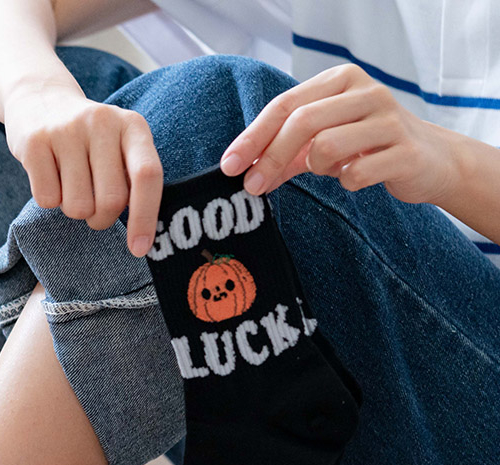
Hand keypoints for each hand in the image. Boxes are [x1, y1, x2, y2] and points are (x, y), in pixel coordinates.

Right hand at [4, 80, 162, 255]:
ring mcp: (66, 129)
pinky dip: (48, 199)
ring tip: (70, 185)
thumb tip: (142, 238)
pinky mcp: (35, 142)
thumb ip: (133, 179)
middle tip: (92, 205)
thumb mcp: (119, 146)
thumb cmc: (88, 140)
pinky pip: (47, 199)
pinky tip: (49, 176)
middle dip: (101, 218)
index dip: (145, 217)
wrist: (40, 97)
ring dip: (74, 209)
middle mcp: (102, 122)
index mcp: (132, 126)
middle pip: (110, 201)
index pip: (147, 175)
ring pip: (78, 206)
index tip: (139, 249)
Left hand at [219, 63, 460, 205]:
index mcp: (342, 81)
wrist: (431, 160)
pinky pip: (356, 175)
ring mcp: (388, 119)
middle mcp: (366, 92)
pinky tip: (359, 176)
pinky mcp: (404, 151)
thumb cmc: (368, 147)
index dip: (252, 137)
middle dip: (270, 158)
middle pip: (301, 122)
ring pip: (326, 147)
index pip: (285, 104)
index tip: (229, 165)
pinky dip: (348, 182)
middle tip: (252, 187)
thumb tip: (246, 171)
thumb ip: (288, 152)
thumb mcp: (325, 141)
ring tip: (332, 169)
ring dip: (316, 168)